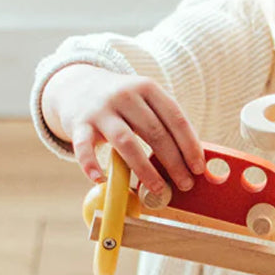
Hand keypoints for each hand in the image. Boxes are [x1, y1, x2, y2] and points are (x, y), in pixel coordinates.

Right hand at [41, 64, 204, 195]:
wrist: (75, 85)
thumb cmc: (123, 104)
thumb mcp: (145, 102)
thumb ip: (165, 124)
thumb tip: (192, 161)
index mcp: (148, 88)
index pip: (176, 118)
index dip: (190, 145)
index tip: (199, 168)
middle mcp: (125, 95)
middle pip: (155, 132)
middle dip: (174, 162)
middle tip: (186, 184)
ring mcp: (101, 109)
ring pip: (127, 142)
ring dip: (145, 169)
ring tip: (159, 189)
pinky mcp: (78, 123)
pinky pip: (84, 146)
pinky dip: (91, 164)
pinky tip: (102, 180)